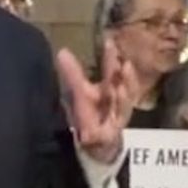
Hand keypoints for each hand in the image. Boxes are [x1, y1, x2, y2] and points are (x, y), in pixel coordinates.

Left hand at [58, 36, 140, 162]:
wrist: (96, 145)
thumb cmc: (90, 114)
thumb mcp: (80, 92)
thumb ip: (73, 74)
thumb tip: (62, 51)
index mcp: (110, 90)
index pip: (113, 71)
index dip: (111, 58)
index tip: (109, 42)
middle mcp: (117, 103)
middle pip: (124, 89)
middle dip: (126, 78)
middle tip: (125, 65)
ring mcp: (116, 120)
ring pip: (123, 108)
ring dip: (123, 99)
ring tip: (121, 88)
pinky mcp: (108, 136)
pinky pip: (109, 131)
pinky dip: (105, 129)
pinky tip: (101, 126)